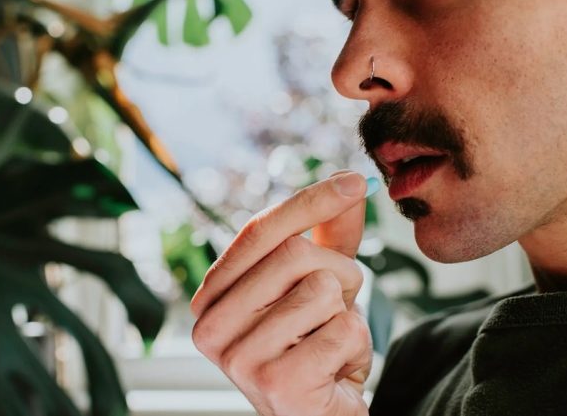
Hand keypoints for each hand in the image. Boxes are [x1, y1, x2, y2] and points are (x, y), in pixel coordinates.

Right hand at [191, 172, 372, 415]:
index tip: (351, 182)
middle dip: (339, 274)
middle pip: (294, 253)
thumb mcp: (318, 285)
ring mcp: (239, 359)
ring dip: (347, 313)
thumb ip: (327, 236)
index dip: (309, 202)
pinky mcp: (277, 384)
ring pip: (322, 289)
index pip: (259, 231)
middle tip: (336, 308)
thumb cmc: (315, 349)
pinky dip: (356, 345)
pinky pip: (343, 329)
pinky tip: (337, 369)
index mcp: (211, 298)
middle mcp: (210, 327)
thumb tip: (348, 185)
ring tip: (331, 341)